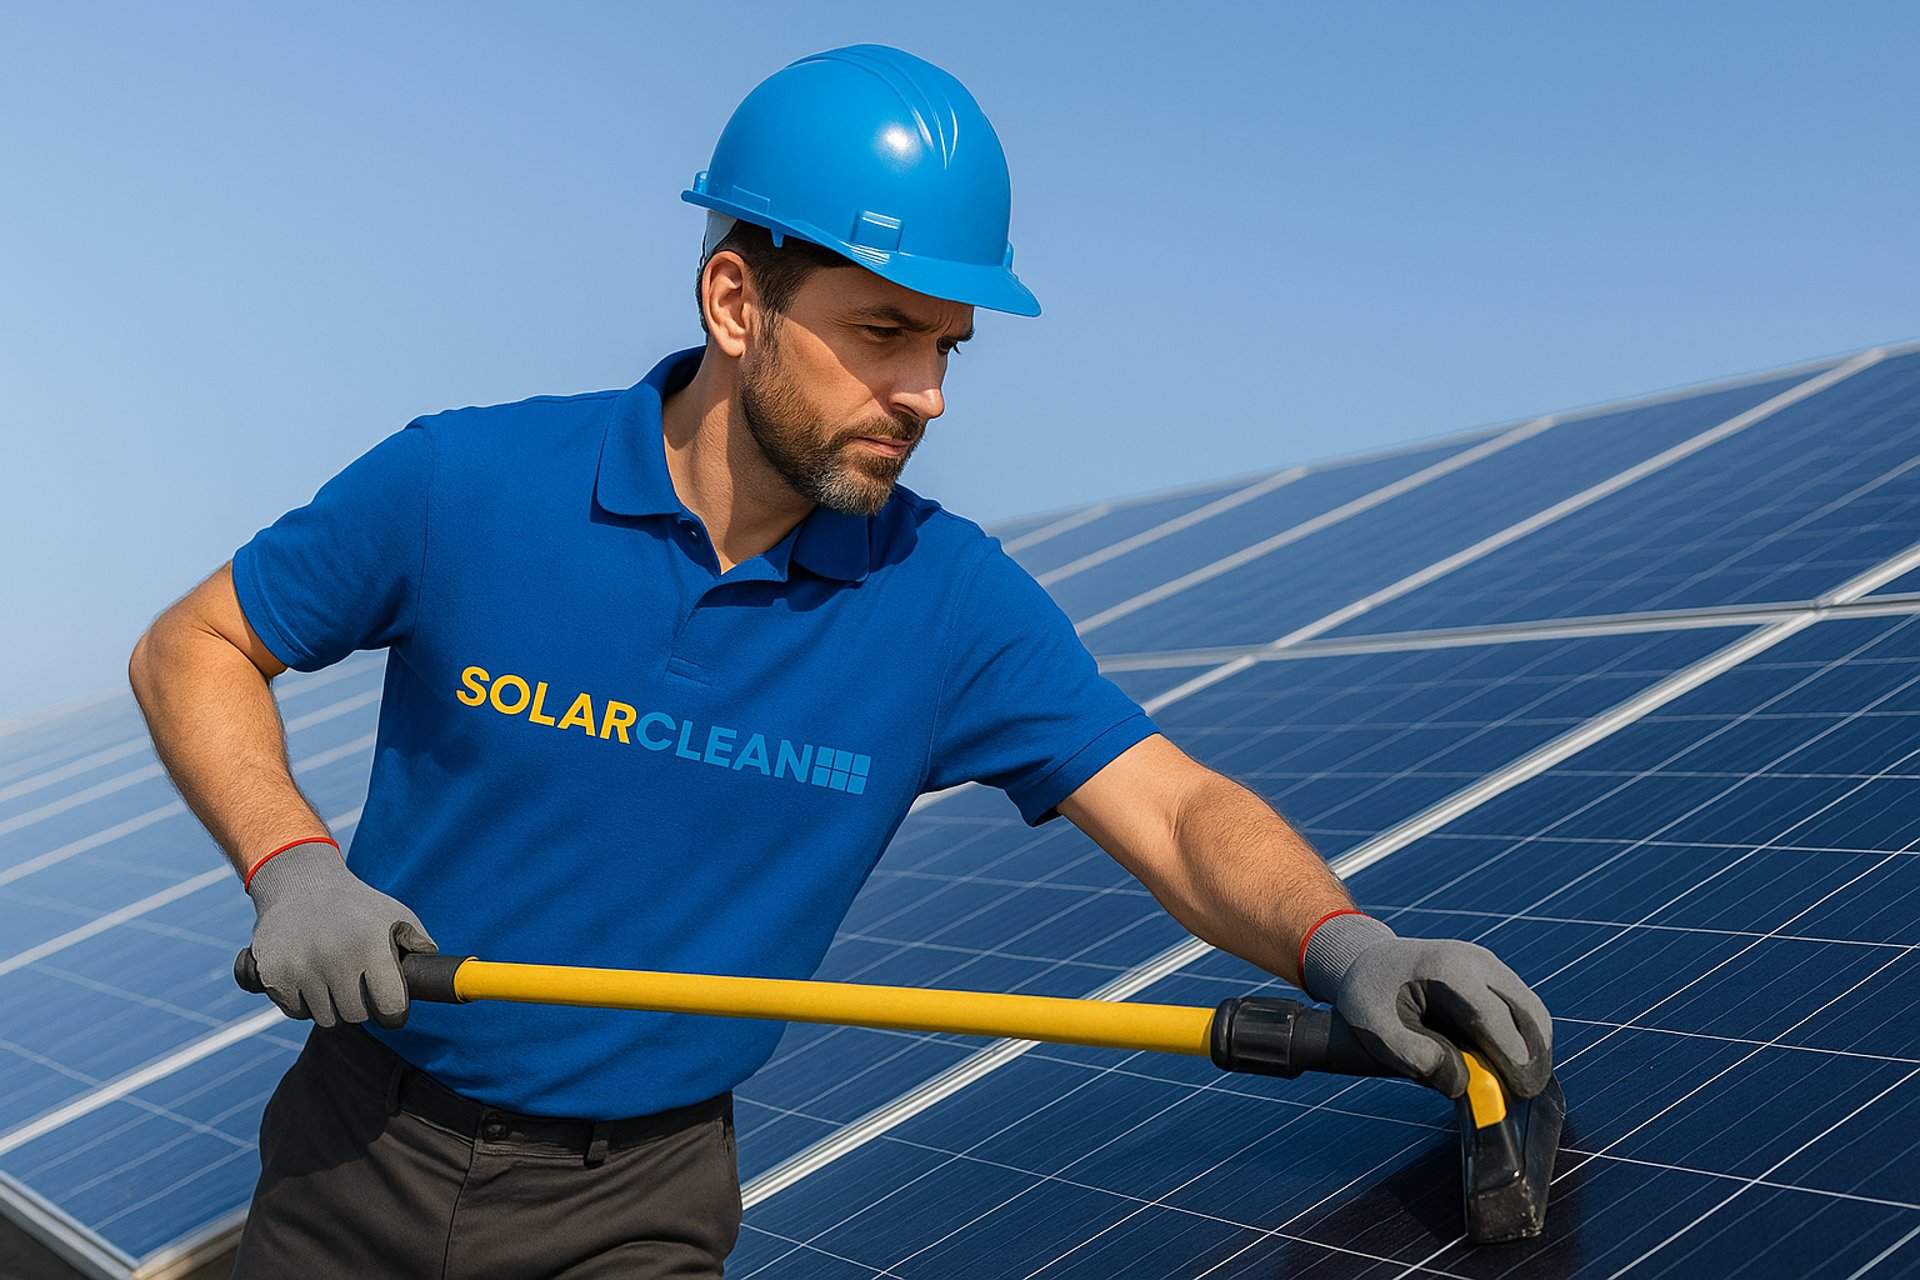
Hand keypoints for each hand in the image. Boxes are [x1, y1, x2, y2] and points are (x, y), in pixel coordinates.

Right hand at [246, 842, 435, 1028]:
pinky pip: (295, 1011)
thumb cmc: (356, 904)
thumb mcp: (396, 915)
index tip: (392, 1011)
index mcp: (370, 946)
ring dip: (332, 1005)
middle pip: (356, 1017)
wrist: (299, 882)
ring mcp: (300, 969)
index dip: (394, 1014)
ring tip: (333, 976)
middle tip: (360, 987)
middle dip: (363, 1007)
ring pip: (325, 1017)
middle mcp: (334, 959)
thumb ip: (419, 945)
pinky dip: (303, 1002)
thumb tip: (440, 975)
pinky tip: (308, 976)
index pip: (389, 1007)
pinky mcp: (272, 975)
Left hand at [1301, 912, 1551, 1098]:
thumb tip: (1462, 1085)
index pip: (1494, 1015)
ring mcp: (1489, 965)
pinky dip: (1526, 1039)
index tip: (1521, 1091)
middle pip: (1526, 1010)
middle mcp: (1476, 961)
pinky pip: (1523, 1009)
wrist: (1367, 961)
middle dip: (1533, 1057)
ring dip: (1535, 1049)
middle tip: (1526, 1095)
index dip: (1513, 1055)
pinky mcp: (1494, 976)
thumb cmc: (1369, 997)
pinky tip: (1512, 1067)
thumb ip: (1415, 1057)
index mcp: (1446, 970)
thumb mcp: (1376, 1030)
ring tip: (1521, 1086)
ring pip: (1532, 1010)